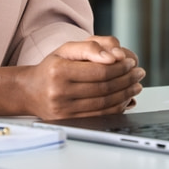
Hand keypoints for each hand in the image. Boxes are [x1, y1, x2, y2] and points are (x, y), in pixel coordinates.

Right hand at [17, 36, 144, 119]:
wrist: (30, 90)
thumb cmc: (51, 67)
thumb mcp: (66, 49)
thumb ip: (91, 47)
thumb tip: (115, 56)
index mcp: (59, 70)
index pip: (98, 71)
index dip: (119, 67)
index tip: (131, 62)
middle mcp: (60, 91)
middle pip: (103, 88)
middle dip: (126, 80)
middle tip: (138, 73)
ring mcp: (64, 110)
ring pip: (104, 103)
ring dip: (125, 94)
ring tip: (135, 85)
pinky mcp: (69, 121)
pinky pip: (100, 115)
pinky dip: (116, 107)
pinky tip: (124, 98)